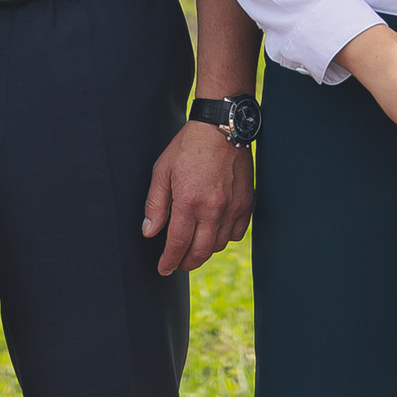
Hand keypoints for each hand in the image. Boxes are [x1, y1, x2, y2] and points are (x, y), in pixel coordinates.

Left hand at [140, 121, 254, 274]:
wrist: (220, 127)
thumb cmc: (188, 147)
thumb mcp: (162, 171)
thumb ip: (155, 204)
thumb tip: (149, 231)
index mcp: (188, 203)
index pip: (177, 244)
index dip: (169, 261)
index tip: (164, 269)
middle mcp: (212, 210)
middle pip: (200, 252)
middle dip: (186, 263)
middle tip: (178, 264)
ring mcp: (232, 208)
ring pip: (218, 245)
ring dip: (205, 251)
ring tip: (194, 247)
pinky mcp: (246, 203)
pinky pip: (237, 233)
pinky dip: (225, 238)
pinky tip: (215, 233)